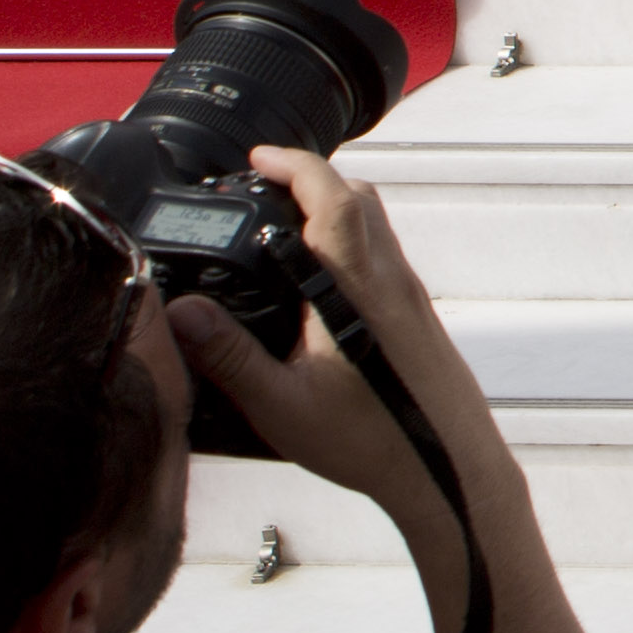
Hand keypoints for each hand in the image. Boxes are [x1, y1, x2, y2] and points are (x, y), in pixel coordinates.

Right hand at [163, 142, 499, 523]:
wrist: (449, 474)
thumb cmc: (373, 443)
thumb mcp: (282, 405)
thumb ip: (229, 356)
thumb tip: (182, 312)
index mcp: (357, 288)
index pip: (333, 198)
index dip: (295, 165)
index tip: (258, 157)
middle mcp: (390, 281)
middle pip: (358, 199)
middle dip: (310, 178)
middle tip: (263, 182)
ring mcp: (409, 298)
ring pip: (374, 227)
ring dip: (331, 209)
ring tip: (282, 224)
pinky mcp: (417, 318)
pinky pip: (382, 257)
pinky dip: (347, 243)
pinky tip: (316, 280)